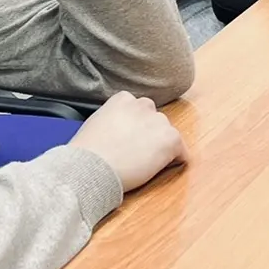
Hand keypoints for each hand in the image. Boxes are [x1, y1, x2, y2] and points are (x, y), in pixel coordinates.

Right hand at [69, 92, 185, 192]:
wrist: (90, 167)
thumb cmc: (86, 153)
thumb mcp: (96, 123)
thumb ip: (113, 119)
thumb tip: (119, 130)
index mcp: (123, 99)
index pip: (138, 110)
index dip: (134, 127)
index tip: (127, 140)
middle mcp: (144, 105)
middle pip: (154, 120)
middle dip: (149, 134)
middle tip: (135, 153)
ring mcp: (159, 122)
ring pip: (167, 134)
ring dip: (160, 146)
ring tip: (143, 163)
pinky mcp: (171, 139)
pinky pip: (182, 152)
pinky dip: (175, 161)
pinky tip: (159, 169)